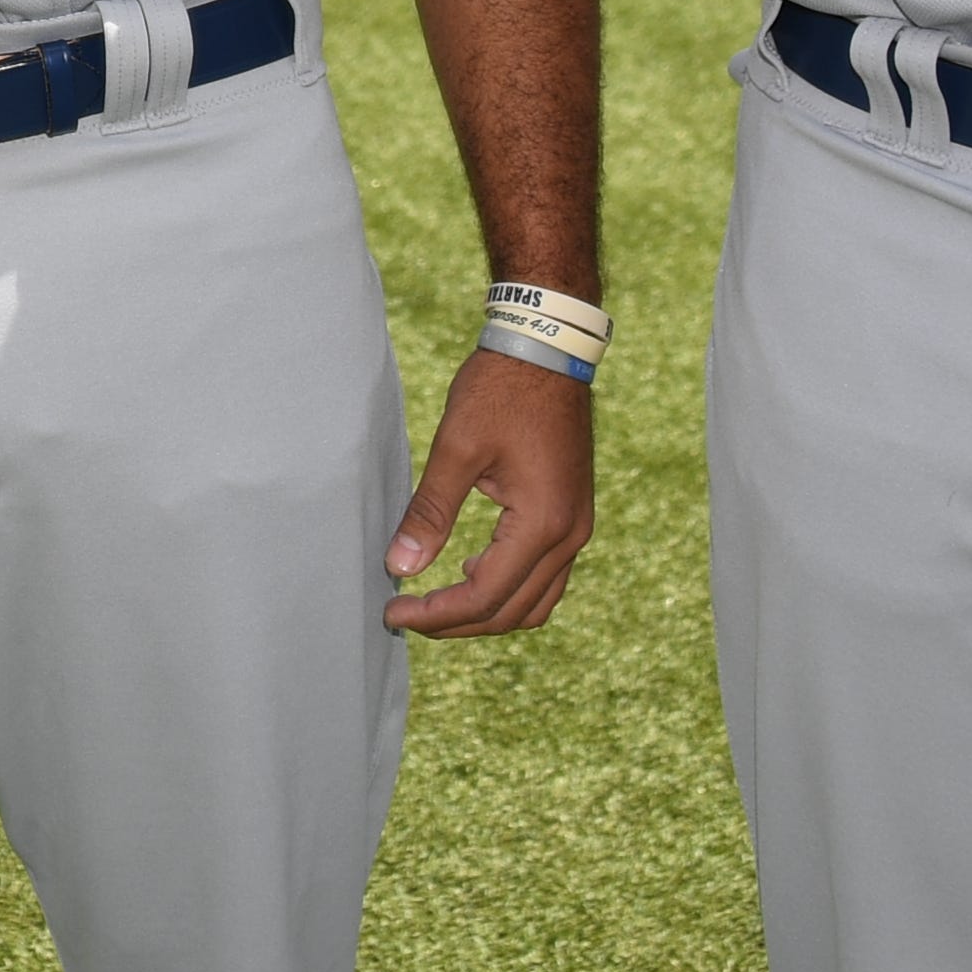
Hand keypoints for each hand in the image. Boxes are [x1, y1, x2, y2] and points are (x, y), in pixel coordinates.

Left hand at [386, 341, 593, 635]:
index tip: (394, 613)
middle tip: (405, 616)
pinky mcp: (572, 515)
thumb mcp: (457, 448)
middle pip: (511, 611)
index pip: (485, 596)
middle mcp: (569, 536)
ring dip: (486, 613)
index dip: (436, 614)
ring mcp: (577, 527)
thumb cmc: (500, 390)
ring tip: (434, 604)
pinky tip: (470, 572)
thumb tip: (399, 567)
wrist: (546, 348)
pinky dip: (509, 589)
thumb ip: (431, 512)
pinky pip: (546, 577)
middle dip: (456, 623)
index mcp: (543, 523)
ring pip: (534, 603)